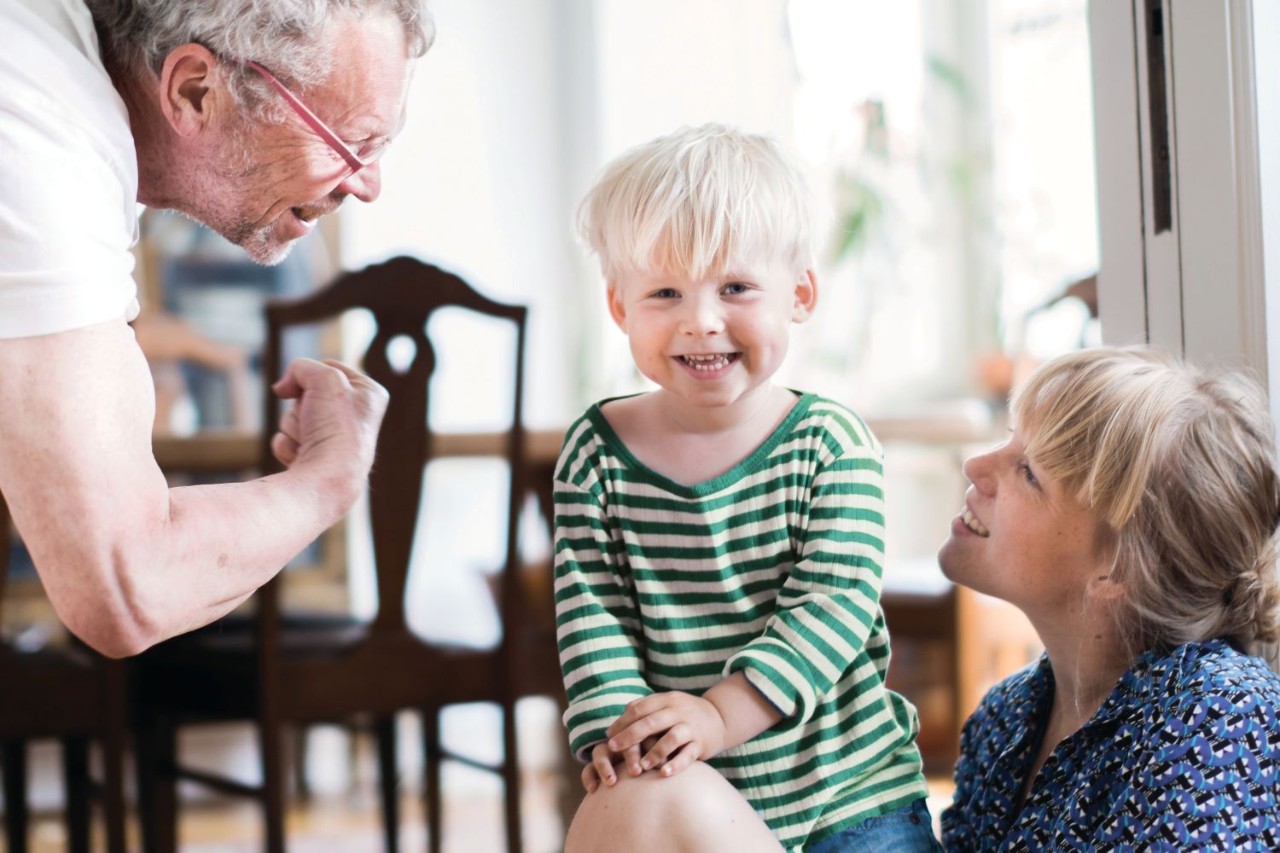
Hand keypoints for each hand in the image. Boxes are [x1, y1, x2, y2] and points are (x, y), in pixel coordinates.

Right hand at [270, 358, 387, 487]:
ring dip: (293, 425)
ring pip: (293, 416)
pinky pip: (286, 440)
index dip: (314, 375)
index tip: (319, 390)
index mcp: (370, 394)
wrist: (328, 477)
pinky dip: (287, 446)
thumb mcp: (324, 378)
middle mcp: (355, 418)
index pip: (329, 368)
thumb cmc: (336, 426)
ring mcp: (334, 441)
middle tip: (315, 419)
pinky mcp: (314, 460)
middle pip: (306, 394)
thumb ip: (301, 367)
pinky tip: (303, 458)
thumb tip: (282, 389)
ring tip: (311, 440)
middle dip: (302, 405)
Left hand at [605, 691, 727, 777]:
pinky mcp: (701, 744)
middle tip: (614, 748)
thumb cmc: (685, 714)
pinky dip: (675, 764)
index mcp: (666, 700)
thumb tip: (621, 716)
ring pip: (670, 738)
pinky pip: (687, 755)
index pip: (640, 708)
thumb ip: (646, 707)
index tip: (609, 736)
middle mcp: (678, 711)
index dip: (623, 722)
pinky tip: (663, 773)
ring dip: (653, 752)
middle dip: (630, 736)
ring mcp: (691, 727)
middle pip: (651, 722)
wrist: (720, 718)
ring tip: (640, 766)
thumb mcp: (668, 703)